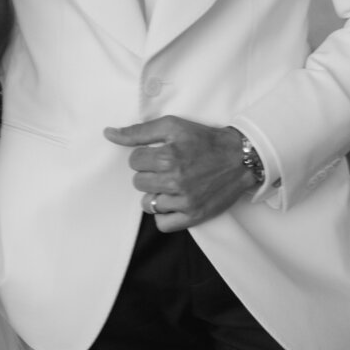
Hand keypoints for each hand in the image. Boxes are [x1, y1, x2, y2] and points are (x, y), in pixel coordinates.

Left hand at [104, 116, 255, 231]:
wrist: (240, 158)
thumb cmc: (205, 139)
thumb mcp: (172, 125)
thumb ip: (139, 131)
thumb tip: (108, 134)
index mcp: (168, 156)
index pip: (134, 161)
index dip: (145, 155)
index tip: (160, 153)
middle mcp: (175, 180)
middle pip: (138, 182)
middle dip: (149, 173)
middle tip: (167, 167)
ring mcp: (185, 201)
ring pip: (148, 203)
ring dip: (156, 193)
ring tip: (172, 183)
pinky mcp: (194, 216)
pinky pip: (162, 224)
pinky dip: (164, 214)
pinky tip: (173, 201)